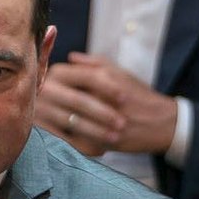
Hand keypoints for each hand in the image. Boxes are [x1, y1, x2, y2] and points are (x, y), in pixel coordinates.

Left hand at [47, 54, 178, 155]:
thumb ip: (93, 63)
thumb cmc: (138, 95)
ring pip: (68, 120)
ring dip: (52, 121)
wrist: (163, 123)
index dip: (51, 79)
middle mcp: (104, 96)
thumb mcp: (120, 72)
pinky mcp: (106, 140)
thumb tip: (69, 57)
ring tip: (41, 121)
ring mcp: (106, 120)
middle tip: (35, 104)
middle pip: (63, 98)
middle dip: (47, 102)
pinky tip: (55, 137)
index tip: (42, 84)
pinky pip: (77, 140)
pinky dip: (64, 139)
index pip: (67, 73)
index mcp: (105, 77)